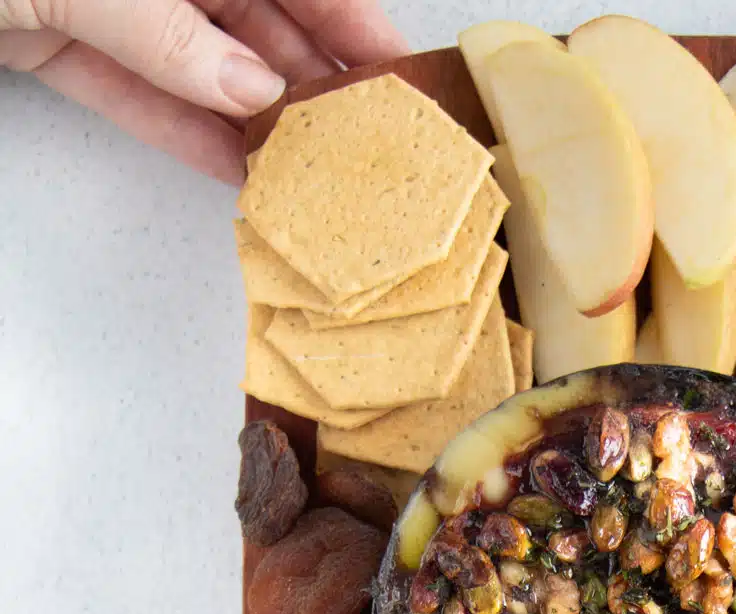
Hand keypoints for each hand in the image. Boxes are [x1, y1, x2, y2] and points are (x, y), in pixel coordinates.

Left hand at [0, 0, 408, 182]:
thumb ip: (166, 34)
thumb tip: (250, 87)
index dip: (339, 5)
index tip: (390, 64)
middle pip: (241, 3)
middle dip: (302, 67)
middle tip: (358, 137)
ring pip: (189, 52)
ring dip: (247, 111)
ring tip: (308, 170)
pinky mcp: (39, 32)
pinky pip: (126, 84)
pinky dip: (176, 126)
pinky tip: (232, 167)